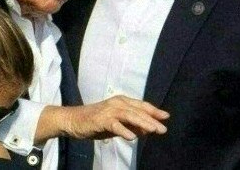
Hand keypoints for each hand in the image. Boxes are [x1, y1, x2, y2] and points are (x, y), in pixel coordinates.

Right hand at [36, 95, 168, 142]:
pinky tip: (132, 137)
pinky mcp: (101, 119)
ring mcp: (108, 111)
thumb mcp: (117, 124)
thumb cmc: (96, 122)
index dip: (153, 111)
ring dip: (142, 123)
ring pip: (129, 116)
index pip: (141, 106)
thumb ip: (131, 125)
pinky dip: (123, 130)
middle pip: (137, 111)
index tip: (166, 117)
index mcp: (121, 101)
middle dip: (151, 120)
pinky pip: (114, 125)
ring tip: (153, 130)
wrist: (73, 120)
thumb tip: (147, 130)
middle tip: (163, 129)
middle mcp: (116, 103)